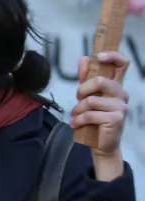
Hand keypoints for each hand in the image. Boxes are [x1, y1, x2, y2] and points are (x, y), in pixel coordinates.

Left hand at [71, 51, 128, 177]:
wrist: (102, 144)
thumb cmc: (95, 118)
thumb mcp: (88, 96)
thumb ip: (85, 78)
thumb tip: (84, 58)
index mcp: (116, 86)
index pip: (123, 64)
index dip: (113, 56)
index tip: (98, 56)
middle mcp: (121, 94)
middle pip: (100, 81)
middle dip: (82, 90)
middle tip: (78, 99)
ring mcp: (121, 106)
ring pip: (91, 100)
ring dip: (78, 109)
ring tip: (76, 115)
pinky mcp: (116, 119)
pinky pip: (90, 114)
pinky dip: (78, 120)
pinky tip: (76, 124)